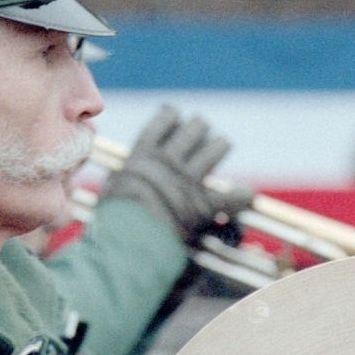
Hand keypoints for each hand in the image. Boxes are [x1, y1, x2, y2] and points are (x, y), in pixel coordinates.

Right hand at [98, 105, 250, 245]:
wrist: (128, 241)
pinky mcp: (205, 206)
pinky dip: (241, 196)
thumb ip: (120, 176)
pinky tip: (244, 195)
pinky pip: (234, 196)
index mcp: (144, 155)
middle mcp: (170, 162)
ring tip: (221, 145)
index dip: (171, 114)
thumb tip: (118, 174)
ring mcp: (189, 182)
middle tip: (201, 131)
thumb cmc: (114, 218)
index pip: (163, 121)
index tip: (175, 113)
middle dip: (199, 128)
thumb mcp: (110, 188)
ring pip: (217, 148)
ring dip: (220, 145)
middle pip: (195, 129)